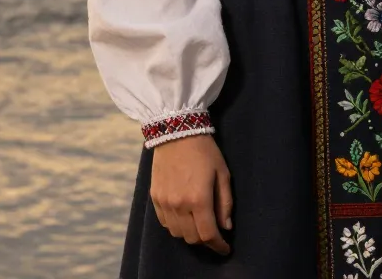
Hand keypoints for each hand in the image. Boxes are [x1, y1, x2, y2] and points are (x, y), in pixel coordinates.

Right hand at [151, 134, 232, 254]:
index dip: (218, 246)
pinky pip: (165, 223)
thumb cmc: (205, 151)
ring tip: (200, 225)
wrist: (176, 132)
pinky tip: (184, 218)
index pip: (208, 234)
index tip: (225, 248)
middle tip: (215, 234)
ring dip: (190, 235)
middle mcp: (179, 205)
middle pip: (192, 238)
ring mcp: (164, 202)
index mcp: (199, 199)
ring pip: (177, 233)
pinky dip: (176, 226)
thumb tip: (226, 226)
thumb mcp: (223, 173)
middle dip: (206, 241)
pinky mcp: (154, 198)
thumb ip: (225, 203)